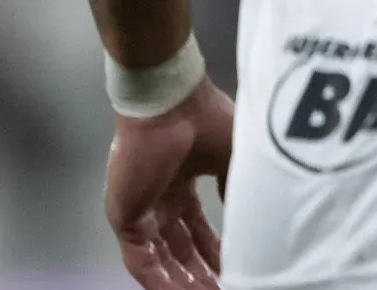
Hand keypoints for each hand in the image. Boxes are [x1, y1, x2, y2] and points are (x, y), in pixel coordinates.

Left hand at [105, 79, 234, 289]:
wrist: (171, 105)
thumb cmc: (207, 121)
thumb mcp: (236, 158)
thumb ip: (239, 191)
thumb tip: (251, 220)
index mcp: (182, 179)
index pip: (196, 226)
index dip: (215, 250)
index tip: (236, 267)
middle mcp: (159, 196)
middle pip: (179, 247)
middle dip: (201, 272)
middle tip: (222, 288)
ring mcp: (139, 208)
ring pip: (160, 259)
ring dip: (182, 282)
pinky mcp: (124, 217)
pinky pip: (141, 261)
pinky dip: (160, 282)